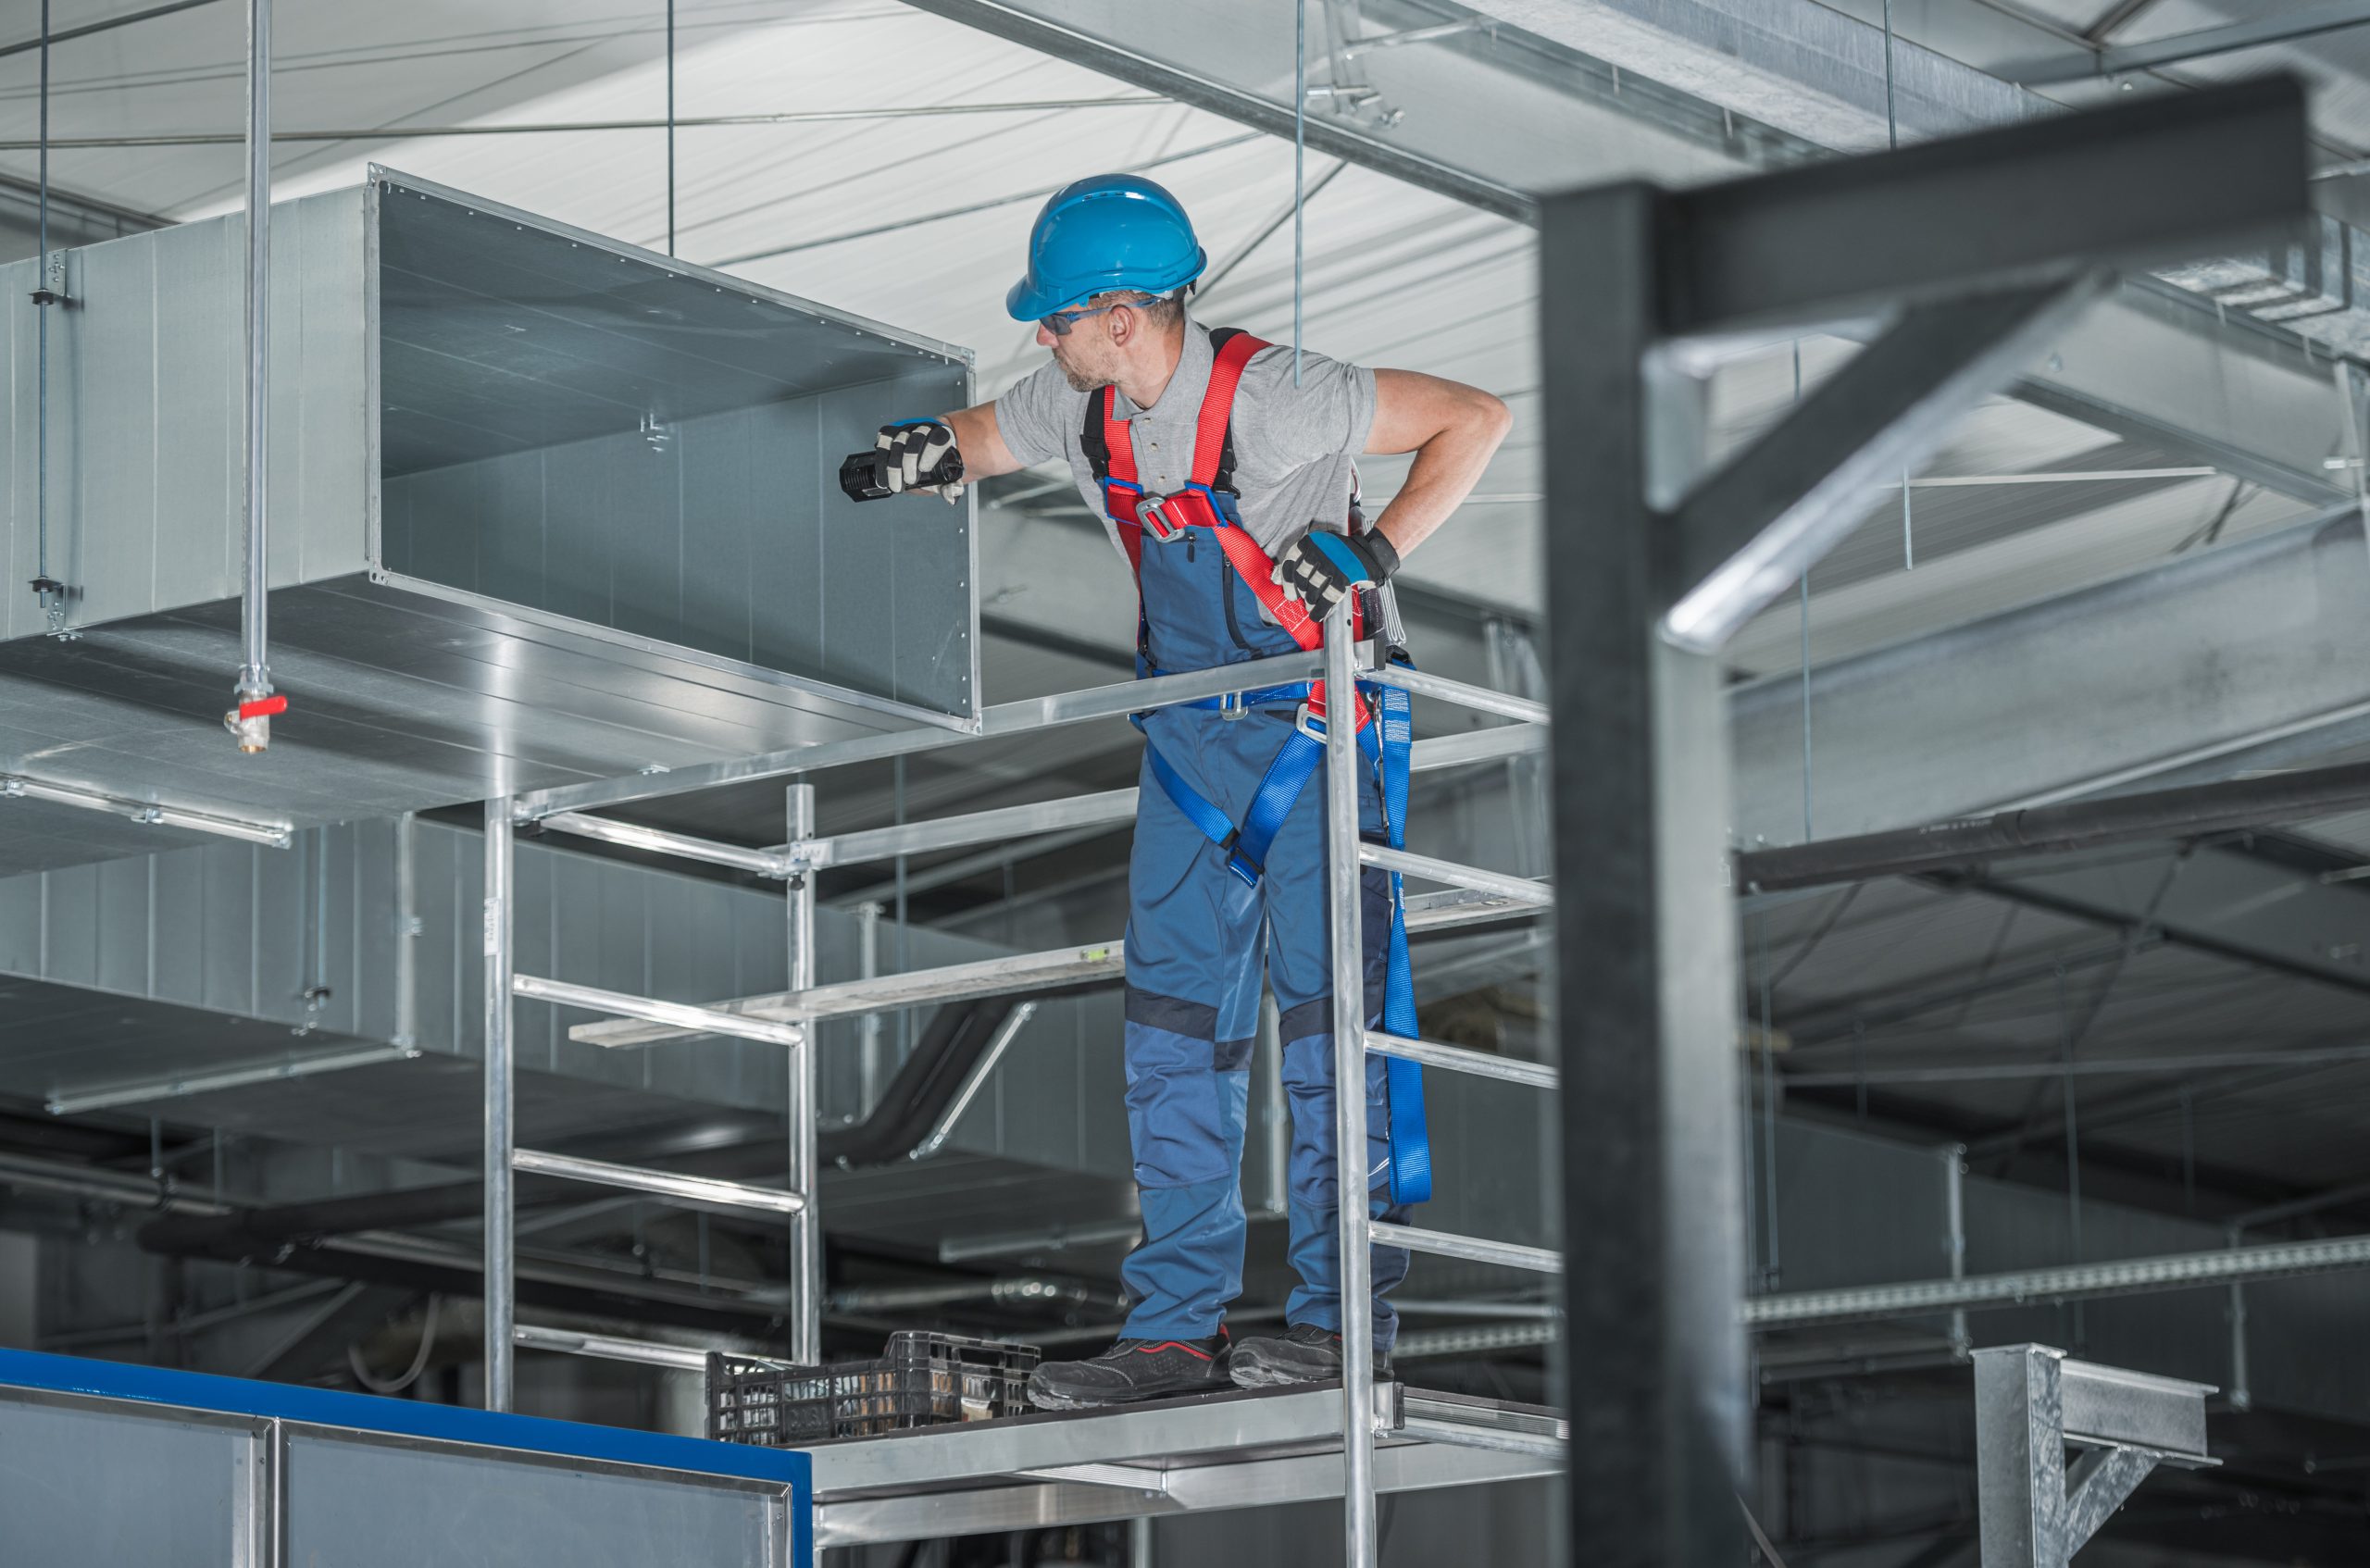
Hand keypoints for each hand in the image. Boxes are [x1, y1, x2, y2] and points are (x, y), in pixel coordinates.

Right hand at [874, 420, 964, 502]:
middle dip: (909, 461)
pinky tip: (883, 477)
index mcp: (943, 435)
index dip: (930, 452)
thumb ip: (951, 487)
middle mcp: (924, 428)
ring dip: (893, 465)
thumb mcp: (948, 477)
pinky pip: (883, 441)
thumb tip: (951, 497)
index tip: (924, 468)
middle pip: (915, 439)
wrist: (928, 454)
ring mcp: (907, 429)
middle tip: (910, 480)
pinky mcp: (892, 433)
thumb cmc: (939, 464)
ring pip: (897, 441)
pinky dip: (881, 460)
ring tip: (895, 485)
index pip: (939, 438)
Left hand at [1271, 529, 1399, 615]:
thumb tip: (1278, 579)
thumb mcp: (1322, 548)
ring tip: (1312, 606)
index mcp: (1313, 541)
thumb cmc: (1343, 553)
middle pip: (1301, 577)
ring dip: (1311, 601)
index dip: (1287, 581)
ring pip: (1313, 588)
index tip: (1289, 593)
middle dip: (1302, 591)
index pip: (1291, 561)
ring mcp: (1332, 564)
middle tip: (1305, 599)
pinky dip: (1321, 609)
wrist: (1372, 553)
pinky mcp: (1344, 576)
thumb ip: (1302, 559)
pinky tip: (1318, 615)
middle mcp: (1321, 550)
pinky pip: (1327, 597)